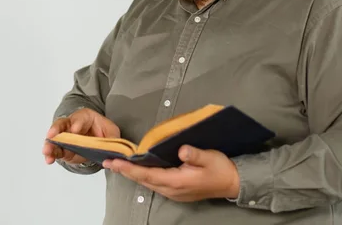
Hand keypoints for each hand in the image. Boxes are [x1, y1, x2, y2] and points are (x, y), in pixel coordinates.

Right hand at [42, 107, 119, 164]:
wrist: (97, 140)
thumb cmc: (103, 131)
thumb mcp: (112, 132)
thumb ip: (112, 140)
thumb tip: (114, 151)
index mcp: (85, 116)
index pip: (80, 118)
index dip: (77, 123)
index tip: (75, 129)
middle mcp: (71, 124)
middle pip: (61, 125)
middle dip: (56, 130)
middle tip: (51, 136)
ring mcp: (65, 137)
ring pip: (55, 138)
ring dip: (50, 145)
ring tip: (47, 152)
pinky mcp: (63, 149)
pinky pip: (55, 150)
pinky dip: (51, 155)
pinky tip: (49, 160)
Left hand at [102, 145, 239, 201]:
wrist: (232, 183)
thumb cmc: (221, 169)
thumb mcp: (210, 157)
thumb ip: (194, 154)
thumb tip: (181, 149)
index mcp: (177, 181)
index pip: (147, 174)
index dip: (129, 169)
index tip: (114, 162)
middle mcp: (172, 189)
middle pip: (143, 180)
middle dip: (125, 171)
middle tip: (108, 162)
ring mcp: (174, 192)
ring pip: (148, 183)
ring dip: (133, 174)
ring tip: (120, 165)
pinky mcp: (177, 191)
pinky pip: (155, 184)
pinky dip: (144, 176)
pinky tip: (140, 170)